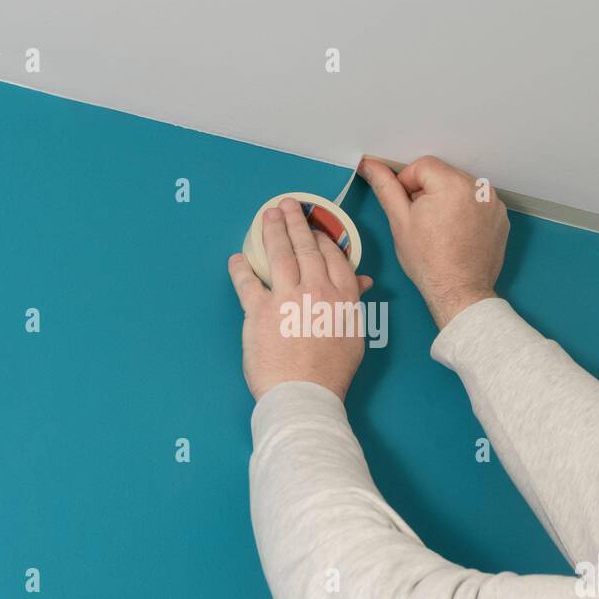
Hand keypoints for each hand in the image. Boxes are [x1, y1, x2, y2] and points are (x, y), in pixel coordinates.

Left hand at [228, 198, 374, 400]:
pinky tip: (237, 258)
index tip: (315, 229)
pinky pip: (247, 283)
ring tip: (268, 214)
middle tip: (288, 205)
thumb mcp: (353, 335)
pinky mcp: (259, 311)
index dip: (322, 238)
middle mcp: (316, 290)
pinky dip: (240, 268)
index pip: (332, 257)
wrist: (305, 394)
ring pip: (279, 254)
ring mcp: (286, 298)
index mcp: (342, 297)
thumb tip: (361, 282)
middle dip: (296, 222)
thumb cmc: (330, 372)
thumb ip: (354, 303)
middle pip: (305, 247)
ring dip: (272, 230)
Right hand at [358, 155, 507, 328]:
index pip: (423, 165)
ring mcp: (493, 203)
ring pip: (459, 188)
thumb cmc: (429, 262)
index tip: (408, 208)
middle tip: (423, 222)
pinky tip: (457, 234)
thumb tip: (371, 165)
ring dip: (447, 201)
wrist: (459, 292)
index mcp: (452, 184)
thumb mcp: (400, 221)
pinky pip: (476, 203)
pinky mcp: (500, 217)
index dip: (408, 184)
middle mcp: (478, 188)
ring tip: (441, 230)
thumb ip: (386, 187)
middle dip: (429, 193)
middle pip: (443, 175)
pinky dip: (465, 212)